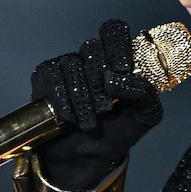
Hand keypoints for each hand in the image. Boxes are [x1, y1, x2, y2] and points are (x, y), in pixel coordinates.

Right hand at [29, 19, 162, 188]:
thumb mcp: (144, 116)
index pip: (114, 32)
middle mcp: (91, 59)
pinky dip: (62, 99)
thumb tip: (115, 77)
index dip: (117, 45)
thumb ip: (145, 94)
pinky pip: (51, 76)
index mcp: (117, 61)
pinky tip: (69, 117)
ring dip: (82, 97)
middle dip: (99, 80)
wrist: (84, 159)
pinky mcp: (45, 79)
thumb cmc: (116, 134)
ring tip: (90, 122)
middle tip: (106, 107)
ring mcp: (67, 67)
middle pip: (92, 47)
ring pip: (71, 63)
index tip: (122, 69)